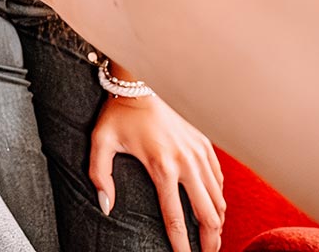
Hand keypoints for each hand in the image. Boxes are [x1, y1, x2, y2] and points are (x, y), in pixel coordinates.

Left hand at [90, 91, 226, 251]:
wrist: (141, 82)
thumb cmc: (118, 114)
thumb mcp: (101, 141)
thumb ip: (99, 175)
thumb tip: (106, 206)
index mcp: (162, 166)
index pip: (175, 216)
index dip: (181, 244)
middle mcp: (186, 162)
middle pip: (208, 214)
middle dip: (209, 240)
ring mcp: (200, 153)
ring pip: (219, 199)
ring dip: (218, 222)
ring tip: (212, 239)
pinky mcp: (206, 145)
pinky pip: (219, 180)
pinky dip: (219, 199)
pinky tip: (214, 209)